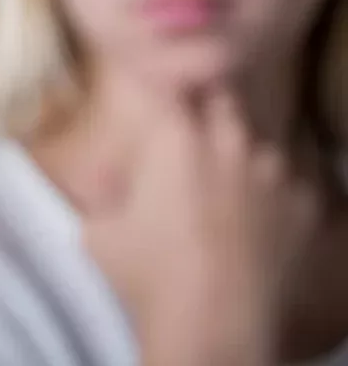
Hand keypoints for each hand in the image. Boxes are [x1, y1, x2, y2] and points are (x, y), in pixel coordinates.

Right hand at [85, 88, 318, 365]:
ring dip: (242, 152)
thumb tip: (104, 173)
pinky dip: (276, 191)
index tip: (156, 87)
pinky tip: (257, 218)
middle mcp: (230, 141)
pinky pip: (293, 181)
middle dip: (207, 106)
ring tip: (226, 184)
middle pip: (222, 98)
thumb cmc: (146, 275)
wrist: (214, 325)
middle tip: (191, 132)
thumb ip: (106, 190)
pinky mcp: (308, 203)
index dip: (163, 80)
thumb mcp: (99, 229)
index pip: (171, 80)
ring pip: (260, 140)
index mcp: (174, 136)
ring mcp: (275, 170)